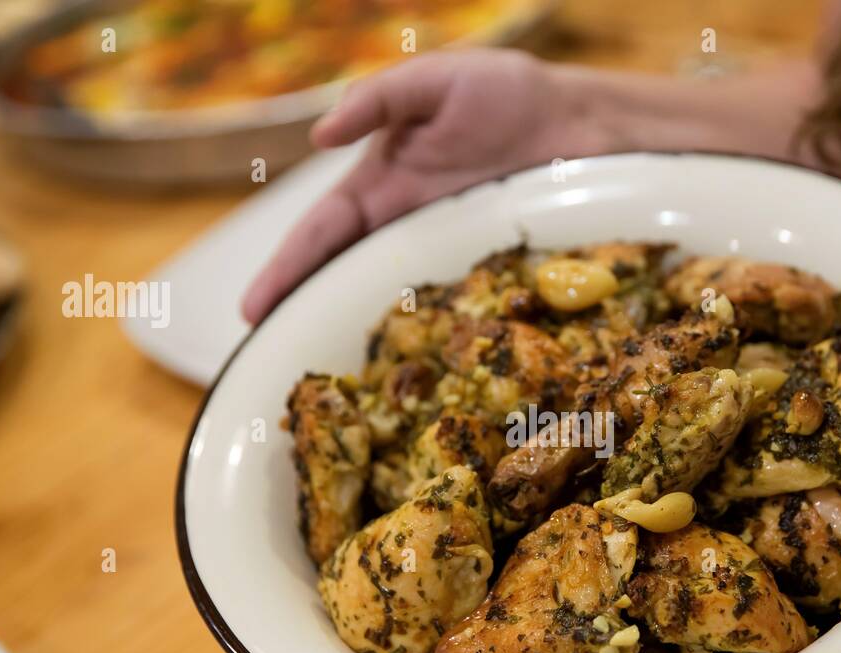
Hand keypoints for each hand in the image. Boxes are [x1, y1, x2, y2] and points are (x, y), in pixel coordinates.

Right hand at [242, 49, 828, 322]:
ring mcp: (449, 258)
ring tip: (332, 384)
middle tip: (278, 363)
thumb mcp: (436, 80)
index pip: (322, 234)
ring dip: (364, 341)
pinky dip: (431, 344)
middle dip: (311, 319)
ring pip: (395, 307)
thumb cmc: (508, 93)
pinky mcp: (490, 276)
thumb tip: (320, 133)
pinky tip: (414, 377)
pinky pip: (454, 314)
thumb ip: (379, 99)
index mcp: (383, 187)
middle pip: (348, 281)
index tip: (253, 311)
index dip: (287, 271)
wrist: (587, 123)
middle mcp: (409, 231)